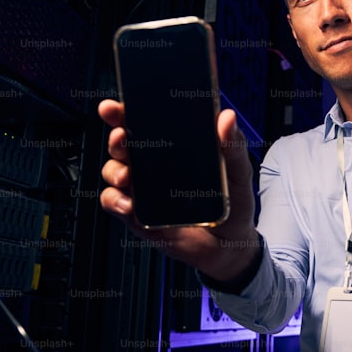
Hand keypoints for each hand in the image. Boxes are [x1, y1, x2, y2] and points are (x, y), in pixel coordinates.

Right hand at [98, 99, 258, 279]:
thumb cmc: (233, 205)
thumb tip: (227, 117)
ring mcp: (143, 188)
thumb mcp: (238, 172)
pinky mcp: (138, 213)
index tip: (118, 104)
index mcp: (175, 147)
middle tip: (122, 136)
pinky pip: (114, 202)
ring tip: (127, 176)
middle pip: (124, 142)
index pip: (147, 122)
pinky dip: (116, 200)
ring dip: (114, 170)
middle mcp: (153, 164)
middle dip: (116, 135)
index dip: (129, 110)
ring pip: (113, 170)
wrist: (228, 246)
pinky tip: (129, 204)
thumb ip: (233, 146)